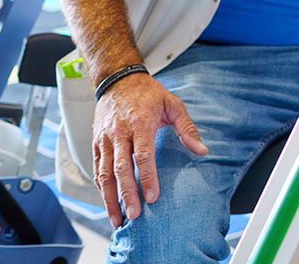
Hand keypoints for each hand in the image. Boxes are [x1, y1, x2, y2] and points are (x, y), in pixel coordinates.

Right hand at [92, 73, 207, 226]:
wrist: (118, 80)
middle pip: (120, 168)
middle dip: (126, 194)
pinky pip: (97, 168)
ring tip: (117, 219)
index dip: (147, 177)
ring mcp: (105, 139)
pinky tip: (108, 202)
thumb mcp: (173, 104)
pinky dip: (101, 188)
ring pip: (104, 173)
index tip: (153, 197)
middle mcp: (119, 133)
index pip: (142, 155)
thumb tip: (202, 150)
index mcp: (140, 123)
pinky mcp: (96, 143)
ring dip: (109, 198)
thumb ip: (187, 128)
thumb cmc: (149, 93)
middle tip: (133, 215)